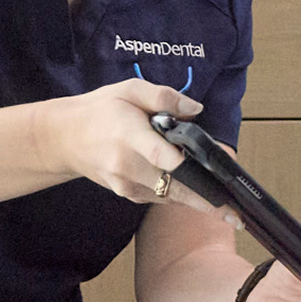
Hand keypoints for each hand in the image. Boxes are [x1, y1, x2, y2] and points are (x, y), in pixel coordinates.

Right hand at [35, 79, 212, 209]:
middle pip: (173, 185)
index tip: (213, 175)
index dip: (185, 165)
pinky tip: (198, 192)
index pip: (159, 154)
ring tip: (226, 205)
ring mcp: (126, 184)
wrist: (65, 138)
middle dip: (205, 197)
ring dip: (197, 200)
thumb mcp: (130, 90)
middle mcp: (127, 165)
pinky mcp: (128, 194)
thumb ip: (164, 97)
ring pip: (170, 196)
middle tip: (235, 211)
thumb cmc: (101, 110)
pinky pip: (161, 198)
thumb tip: (196, 110)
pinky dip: (180, 195)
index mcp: (129, 134)